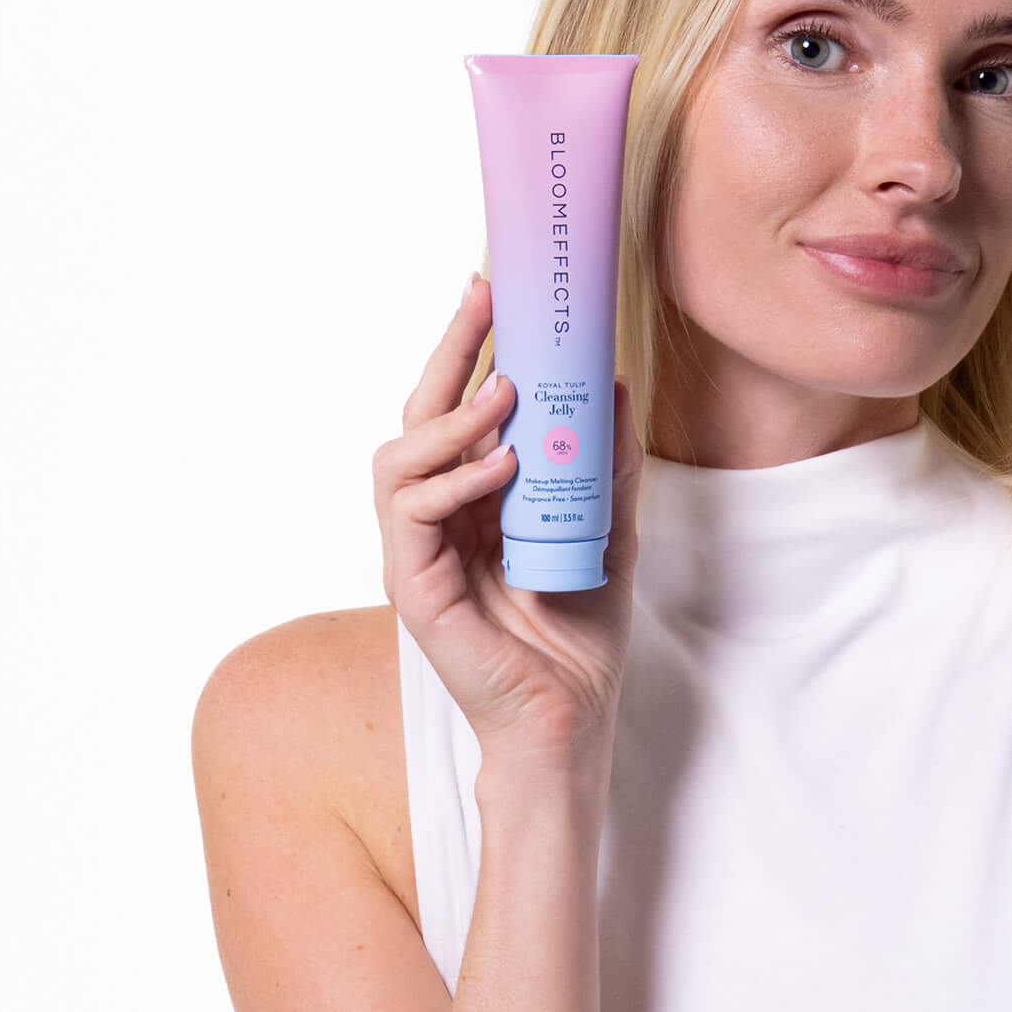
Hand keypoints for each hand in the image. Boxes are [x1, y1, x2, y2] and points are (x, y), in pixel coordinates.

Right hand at [375, 275, 642, 765]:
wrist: (570, 717)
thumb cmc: (580, 633)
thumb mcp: (608, 528)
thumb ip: (605, 462)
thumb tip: (613, 382)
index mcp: (471, 500)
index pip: (457, 411)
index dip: (469, 351)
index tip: (495, 294)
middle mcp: (434, 517)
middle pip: (419, 416)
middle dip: (448, 352)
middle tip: (482, 298)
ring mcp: (416, 551)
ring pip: (398, 457)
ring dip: (453, 419)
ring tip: (508, 395)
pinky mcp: (412, 586)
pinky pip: (412, 513)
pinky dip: (454, 481)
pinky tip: (503, 466)